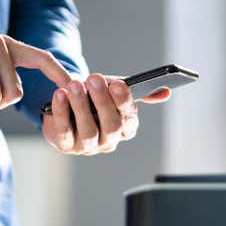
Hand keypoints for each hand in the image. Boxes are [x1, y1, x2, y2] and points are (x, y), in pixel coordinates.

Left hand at [42, 74, 169, 154]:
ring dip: (81, 106)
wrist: (64, 106)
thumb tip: (166, 92)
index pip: (129, 119)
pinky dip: (61, 112)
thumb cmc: (93, 98)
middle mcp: (109, 141)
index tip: (117, 84)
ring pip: (88, 130)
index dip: (124, 102)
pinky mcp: (65, 145)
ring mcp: (87, 146)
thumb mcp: (114, 91)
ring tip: (74, 85)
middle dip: (102, 101)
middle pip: (111, 126)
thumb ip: (137, 91)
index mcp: (125, 128)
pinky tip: (59, 95)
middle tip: (93, 79)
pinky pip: (64, 130)